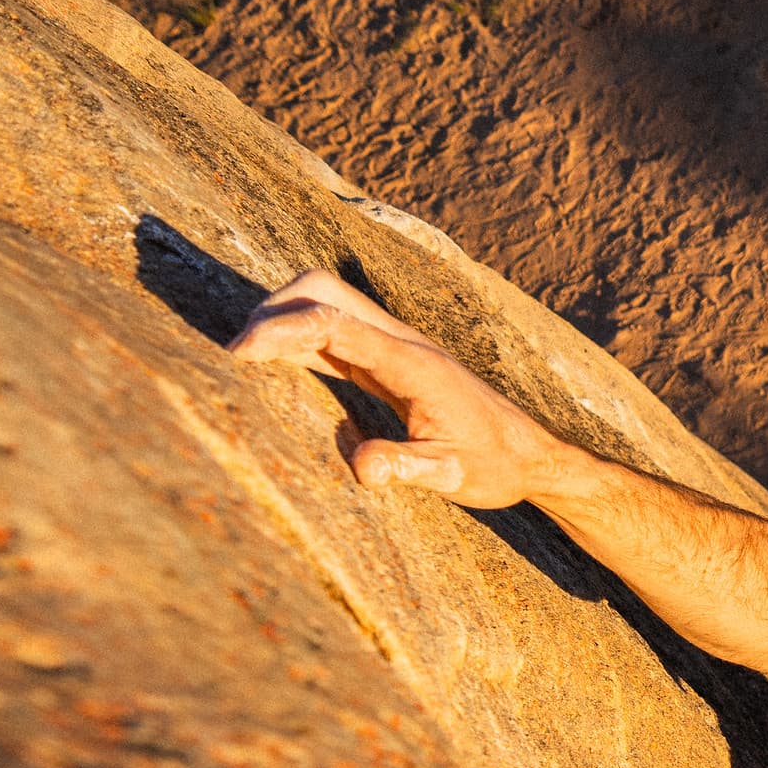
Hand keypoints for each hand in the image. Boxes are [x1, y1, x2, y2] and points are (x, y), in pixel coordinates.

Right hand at [227, 268, 566, 505]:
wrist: (529, 455)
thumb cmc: (494, 465)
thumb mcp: (454, 476)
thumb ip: (409, 468)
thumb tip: (362, 469)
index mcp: (413, 364)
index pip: (336, 325)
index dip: (282, 330)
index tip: (238, 353)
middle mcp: (400, 342)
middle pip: (324, 291)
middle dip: (274, 309)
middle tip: (237, 355)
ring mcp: (393, 346)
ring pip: (325, 303)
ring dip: (281, 318)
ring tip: (244, 359)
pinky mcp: (386, 360)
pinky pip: (332, 332)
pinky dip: (296, 338)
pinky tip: (272, 365)